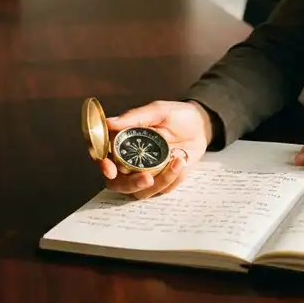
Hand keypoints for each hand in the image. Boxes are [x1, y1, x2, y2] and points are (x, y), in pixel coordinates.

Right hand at [97, 100, 212, 199]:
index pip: (102, 157)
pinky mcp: (162, 181)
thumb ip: (134, 117)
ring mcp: (146, 173)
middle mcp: (130, 161)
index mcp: (123, 142)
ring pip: (140, 191)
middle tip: (147, 178)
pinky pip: (162, 190)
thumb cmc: (176, 115)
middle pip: (118, 183)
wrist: (201, 126)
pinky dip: (172, 179)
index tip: (110, 170)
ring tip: (177, 161)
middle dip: (130, 184)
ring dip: (159, 182)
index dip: (102, 165)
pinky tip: (182, 162)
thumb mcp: (158, 111)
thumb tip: (108, 122)